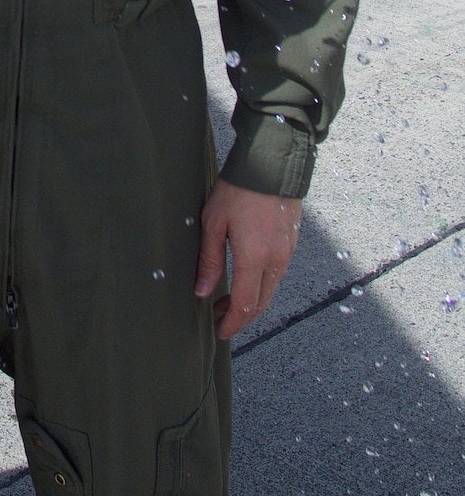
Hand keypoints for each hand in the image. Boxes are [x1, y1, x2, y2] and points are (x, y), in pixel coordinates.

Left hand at [195, 179, 301, 338]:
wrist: (271, 164)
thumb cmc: (238, 190)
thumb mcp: (214, 222)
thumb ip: (209, 260)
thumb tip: (202, 292)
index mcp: (255, 258)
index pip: (245, 305)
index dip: (232, 322)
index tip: (220, 331)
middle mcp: (276, 261)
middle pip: (260, 303)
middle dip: (240, 316)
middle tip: (219, 317)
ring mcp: (287, 253)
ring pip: (270, 290)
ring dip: (250, 300)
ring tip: (226, 297)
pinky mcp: (291, 243)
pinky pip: (276, 274)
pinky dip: (260, 284)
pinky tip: (245, 277)